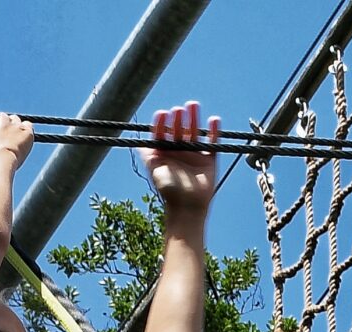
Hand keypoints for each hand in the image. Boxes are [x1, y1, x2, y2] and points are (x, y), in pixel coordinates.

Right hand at [0, 110, 34, 165]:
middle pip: (2, 119)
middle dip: (1, 129)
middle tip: (1, 143)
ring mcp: (14, 124)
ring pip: (16, 122)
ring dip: (15, 130)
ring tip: (13, 143)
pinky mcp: (26, 131)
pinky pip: (28, 127)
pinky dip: (26, 133)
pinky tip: (24, 142)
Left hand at [143, 101, 218, 217]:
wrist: (187, 207)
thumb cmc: (169, 190)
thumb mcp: (154, 169)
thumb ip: (147, 155)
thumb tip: (137, 141)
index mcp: (165, 154)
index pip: (163, 133)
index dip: (162, 123)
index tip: (163, 114)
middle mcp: (179, 152)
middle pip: (179, 129)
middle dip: (178, 118)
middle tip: (178, 109)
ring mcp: (194, 155)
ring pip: (195, 132)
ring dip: (194, 118)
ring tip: (193, 105)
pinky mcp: (209, 160)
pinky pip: (212, 142)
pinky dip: (214, 131)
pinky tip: (214, 120)